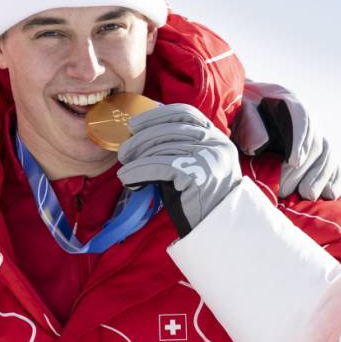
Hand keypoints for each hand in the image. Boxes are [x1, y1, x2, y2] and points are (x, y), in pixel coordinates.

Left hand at [117, 104, 241, 237]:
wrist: (217, 227)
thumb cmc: (198, 196)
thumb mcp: (193, 163)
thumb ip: (178, 145)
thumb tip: (139, 133)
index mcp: (216, 137)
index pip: (185, 113)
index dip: (157, 115)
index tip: (135, 124)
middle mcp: (216, 144)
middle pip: (170, 130)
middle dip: (141, 139)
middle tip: (123, 152)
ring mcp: (209, 158)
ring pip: (162, 149)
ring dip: (137, 158)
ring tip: (125, 166)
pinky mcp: (198, 175)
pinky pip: (159, 167)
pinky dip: (138, 172)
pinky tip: (128, 179)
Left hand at [232, 81, 339, 199]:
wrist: (244, 107)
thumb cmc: (238, 111)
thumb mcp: (239, 112)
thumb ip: (248, 125)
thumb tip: (260, 144)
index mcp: (285, 99)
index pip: (301, 116)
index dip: (300, 140)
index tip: (294, 162)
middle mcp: (304, 115)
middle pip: (315, 140)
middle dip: (305, 168)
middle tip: (288, 189)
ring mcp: (312, 131)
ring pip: (326, 152)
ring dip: (320, 175)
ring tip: (307, 194)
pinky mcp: (315, 146)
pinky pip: (330, 160)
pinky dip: (333, 176)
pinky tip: (330, 193)